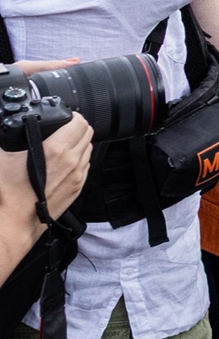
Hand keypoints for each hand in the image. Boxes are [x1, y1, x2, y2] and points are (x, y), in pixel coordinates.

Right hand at [0, 112, 91, 229]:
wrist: (15, 222)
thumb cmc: (8, 194)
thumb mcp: (2, 158)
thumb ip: (4, 140)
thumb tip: (1, 129)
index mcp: (56, 150)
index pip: (80, 122)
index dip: (72, 116)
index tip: (64, 116)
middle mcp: (72, 162)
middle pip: (87, 133)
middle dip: (77, 127)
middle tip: (63, 127)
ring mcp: (77, 176)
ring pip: (88, 149)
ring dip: (79, 143)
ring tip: (63, 143)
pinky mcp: (77, 188)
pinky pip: (86, 166)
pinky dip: (79, 159)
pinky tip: (64, 162)